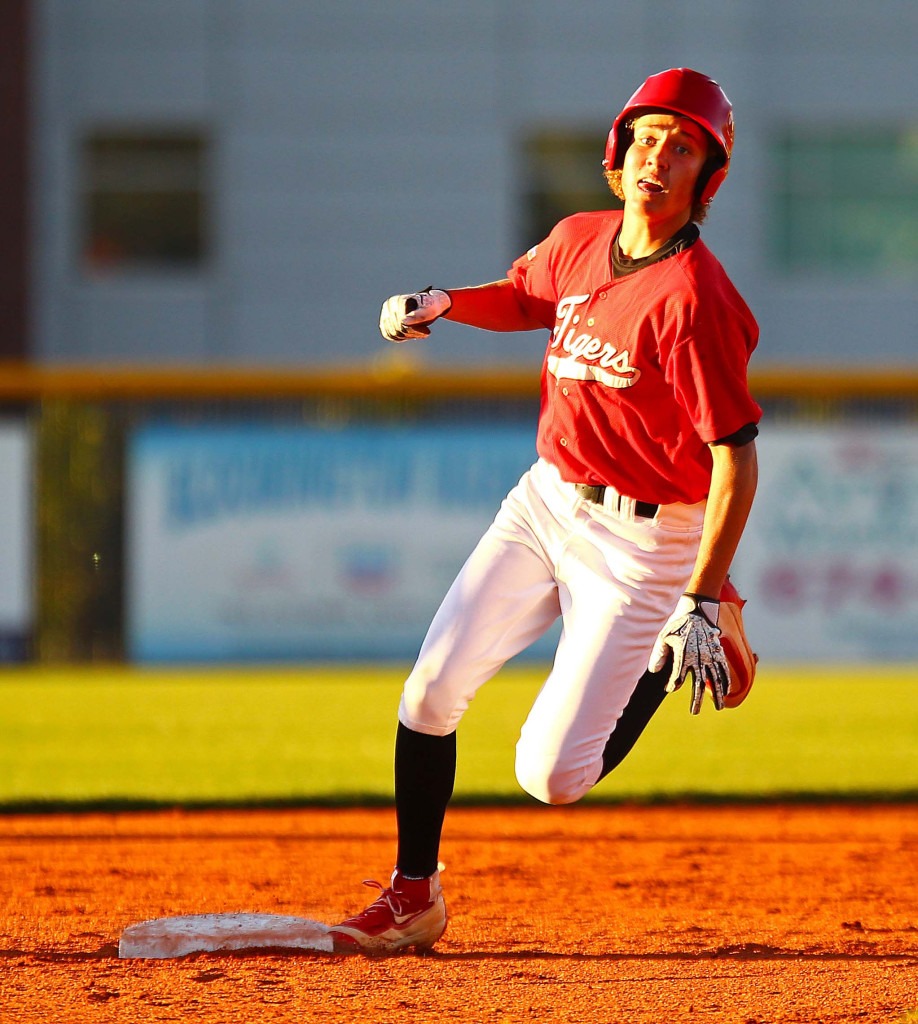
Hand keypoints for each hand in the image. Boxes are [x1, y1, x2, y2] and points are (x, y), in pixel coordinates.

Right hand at [379, 288, 450, 341]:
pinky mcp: (385, 322)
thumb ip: (418, 315)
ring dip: (408, 336)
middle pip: (397, 329)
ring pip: (393, 334)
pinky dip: (401, 338)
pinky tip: (412, 334)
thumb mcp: (430, 311)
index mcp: (398, 300)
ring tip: (419, 332)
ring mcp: (385, 314)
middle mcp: (388, 306)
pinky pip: (389, 336)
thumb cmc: (431, 307)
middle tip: (425, 332)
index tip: (428, 331)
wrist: (429, 306)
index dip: (414, 329)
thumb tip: (404, 321)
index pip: (401, 322)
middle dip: (412, 333)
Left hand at [648, 594, 729, 714]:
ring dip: (717, 694)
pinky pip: (724, 669)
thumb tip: (654, 670)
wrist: (697, 610)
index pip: (678, 677)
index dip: (672, 685)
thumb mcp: (663, 636)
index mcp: (684, 655)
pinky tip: (726, 691)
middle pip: (698, 684)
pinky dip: (726, 680)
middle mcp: (698, 658)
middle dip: (696, 700)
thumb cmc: (677, 624)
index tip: (669, 689)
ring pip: (715, 679)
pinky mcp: (718, 652)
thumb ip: (659, 654)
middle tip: (694, 712)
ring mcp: (710, 656)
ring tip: (718, 708)